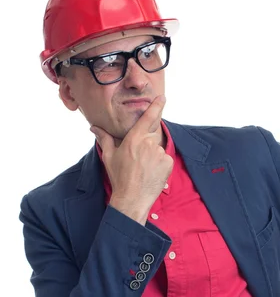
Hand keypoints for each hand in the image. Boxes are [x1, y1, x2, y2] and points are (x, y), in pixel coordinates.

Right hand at [90, 95, 173, 223]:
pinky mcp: (168, 163)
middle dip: (145, 147)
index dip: (156, 106)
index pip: (148, 117)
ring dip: (152, 157)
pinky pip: (164, 159)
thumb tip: (94, 127)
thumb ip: (104, 138)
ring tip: (143, 170)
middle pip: (150, 138)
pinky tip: (151, 174)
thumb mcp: (109, 156)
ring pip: (157, 150)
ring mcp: (159, 154)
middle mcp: (148, 144)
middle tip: (138, 163)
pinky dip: (160, 164)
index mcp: (134, 139)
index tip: (162, 97)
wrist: (132, 199)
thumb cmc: (119, 177)